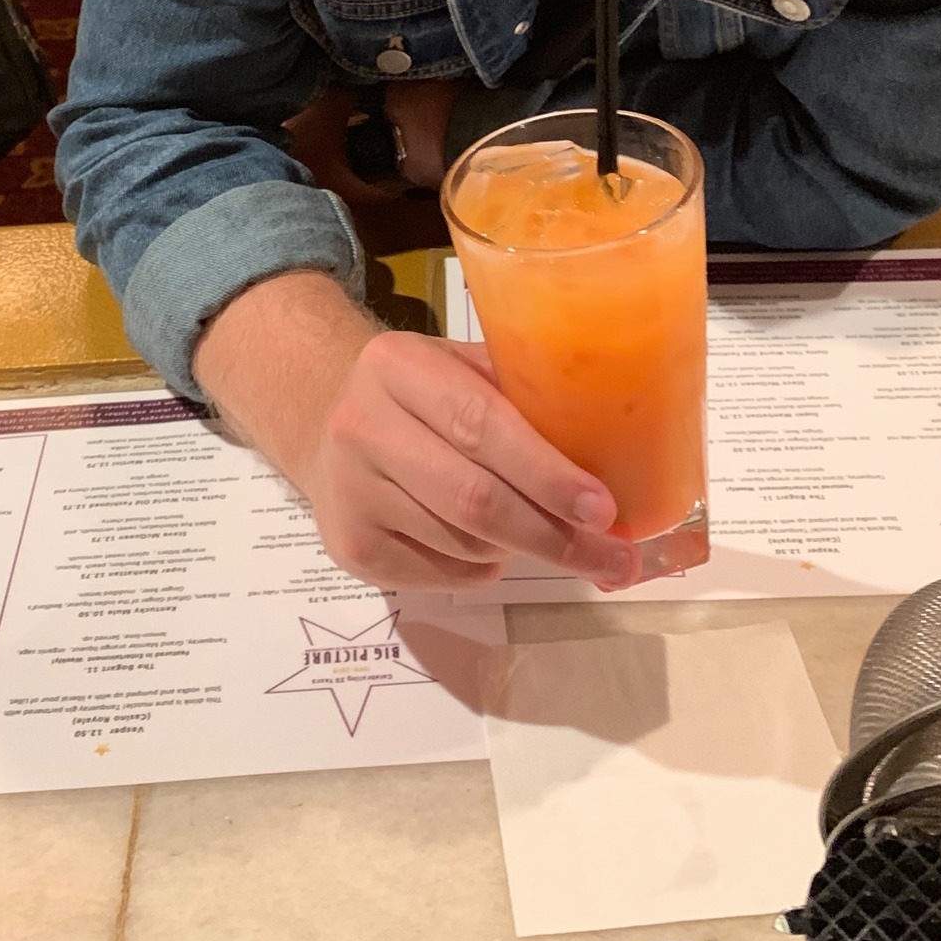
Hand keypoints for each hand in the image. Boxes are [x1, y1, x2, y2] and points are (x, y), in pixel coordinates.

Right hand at [294, 328, 635, 591]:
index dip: (546, 472)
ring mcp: (350, 492)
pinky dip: (482, 565)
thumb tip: (620, 450)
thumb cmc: (418, 394)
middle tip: (615, 561)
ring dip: (519, 548)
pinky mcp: (349, 548)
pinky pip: (443, 574)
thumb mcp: (458, 366)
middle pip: (474, 499)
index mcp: (398, 366)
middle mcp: (362, 426)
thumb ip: (519, 393)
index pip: (480, 424)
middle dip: (554, 536)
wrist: (320, 422)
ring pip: (465, 543)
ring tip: (541, 532)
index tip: (603, 508)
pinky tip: (482, 541)